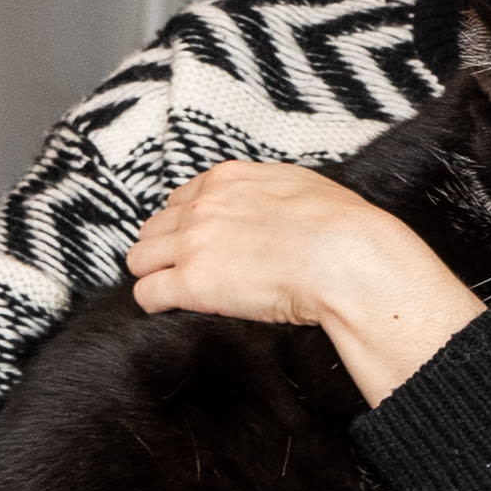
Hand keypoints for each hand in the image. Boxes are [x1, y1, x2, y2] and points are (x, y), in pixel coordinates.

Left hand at [126, 162, 485, 403]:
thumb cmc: (344, 227)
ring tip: (182, 294)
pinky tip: (179, 310)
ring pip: (140, 260)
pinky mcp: (191, 284)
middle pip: (153, 229)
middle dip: (167, 250)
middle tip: (192, 272)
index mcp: (227, 180)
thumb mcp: (302, 186)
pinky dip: (158, 304)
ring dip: (157, 275)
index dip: (188, 225)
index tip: (202, 243)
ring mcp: (192, 244)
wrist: (350, 260)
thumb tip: (270, 203)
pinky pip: (146, 295)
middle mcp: (202, 207)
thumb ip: (268, 190)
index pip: (180, 200)